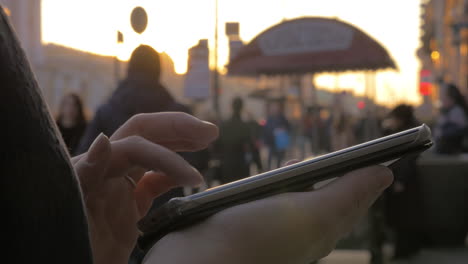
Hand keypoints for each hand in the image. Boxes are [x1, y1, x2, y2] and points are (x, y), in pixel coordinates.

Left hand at [72, 113, 217, 263]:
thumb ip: (85, 174)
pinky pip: (154, 180)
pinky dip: (173, 174)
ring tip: (207, 139)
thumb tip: (104, 140)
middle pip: (143, 134)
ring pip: (151, 152)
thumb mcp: (75, 209)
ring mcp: (118, 185)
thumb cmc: (71, 242)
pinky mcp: (128, 203)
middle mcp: (106, 170)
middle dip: (176, 129)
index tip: (194, 178)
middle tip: (210, 132)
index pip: (134, 146)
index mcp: (91, 168)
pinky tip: (190, 176)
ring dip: (178, 143)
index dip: (166, 157)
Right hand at [145, 166, 392, 263]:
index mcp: (321, 232)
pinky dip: (276, 185)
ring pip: (297, 198)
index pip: (352, 202)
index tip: (372, 153)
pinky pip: (270, 199)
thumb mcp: (311, 214)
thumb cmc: (257, 238)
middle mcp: (300, 233)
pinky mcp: (248, 222)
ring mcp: (273, 228)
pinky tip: (270, 178)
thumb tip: (385, 175)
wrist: (199, 259)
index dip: (364, 177)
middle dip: (335, 175)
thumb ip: (347, 194)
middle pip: (327, 200)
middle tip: (340, 154)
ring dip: (304, 178)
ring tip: (304, 161)